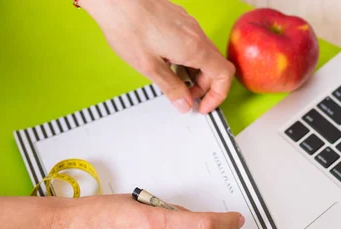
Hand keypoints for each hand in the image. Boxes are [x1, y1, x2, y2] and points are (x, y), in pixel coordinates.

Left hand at [80, 0, 235, 114]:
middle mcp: (197, 35)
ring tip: (175, 82)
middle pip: (216, 66)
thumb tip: (184, 103)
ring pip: (205, 55)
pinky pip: (194, 44)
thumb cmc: (129, 25)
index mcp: (194, 48)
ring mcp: (189, 26)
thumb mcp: (150, 67)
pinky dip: (188, 60)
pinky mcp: (180, 21)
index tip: (203, 106)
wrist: (116, 0)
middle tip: (186, 98)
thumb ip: (171, 88)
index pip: (224, 76)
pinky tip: (169, 63)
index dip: (217, 96)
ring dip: (195, 73)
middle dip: (204, 87)